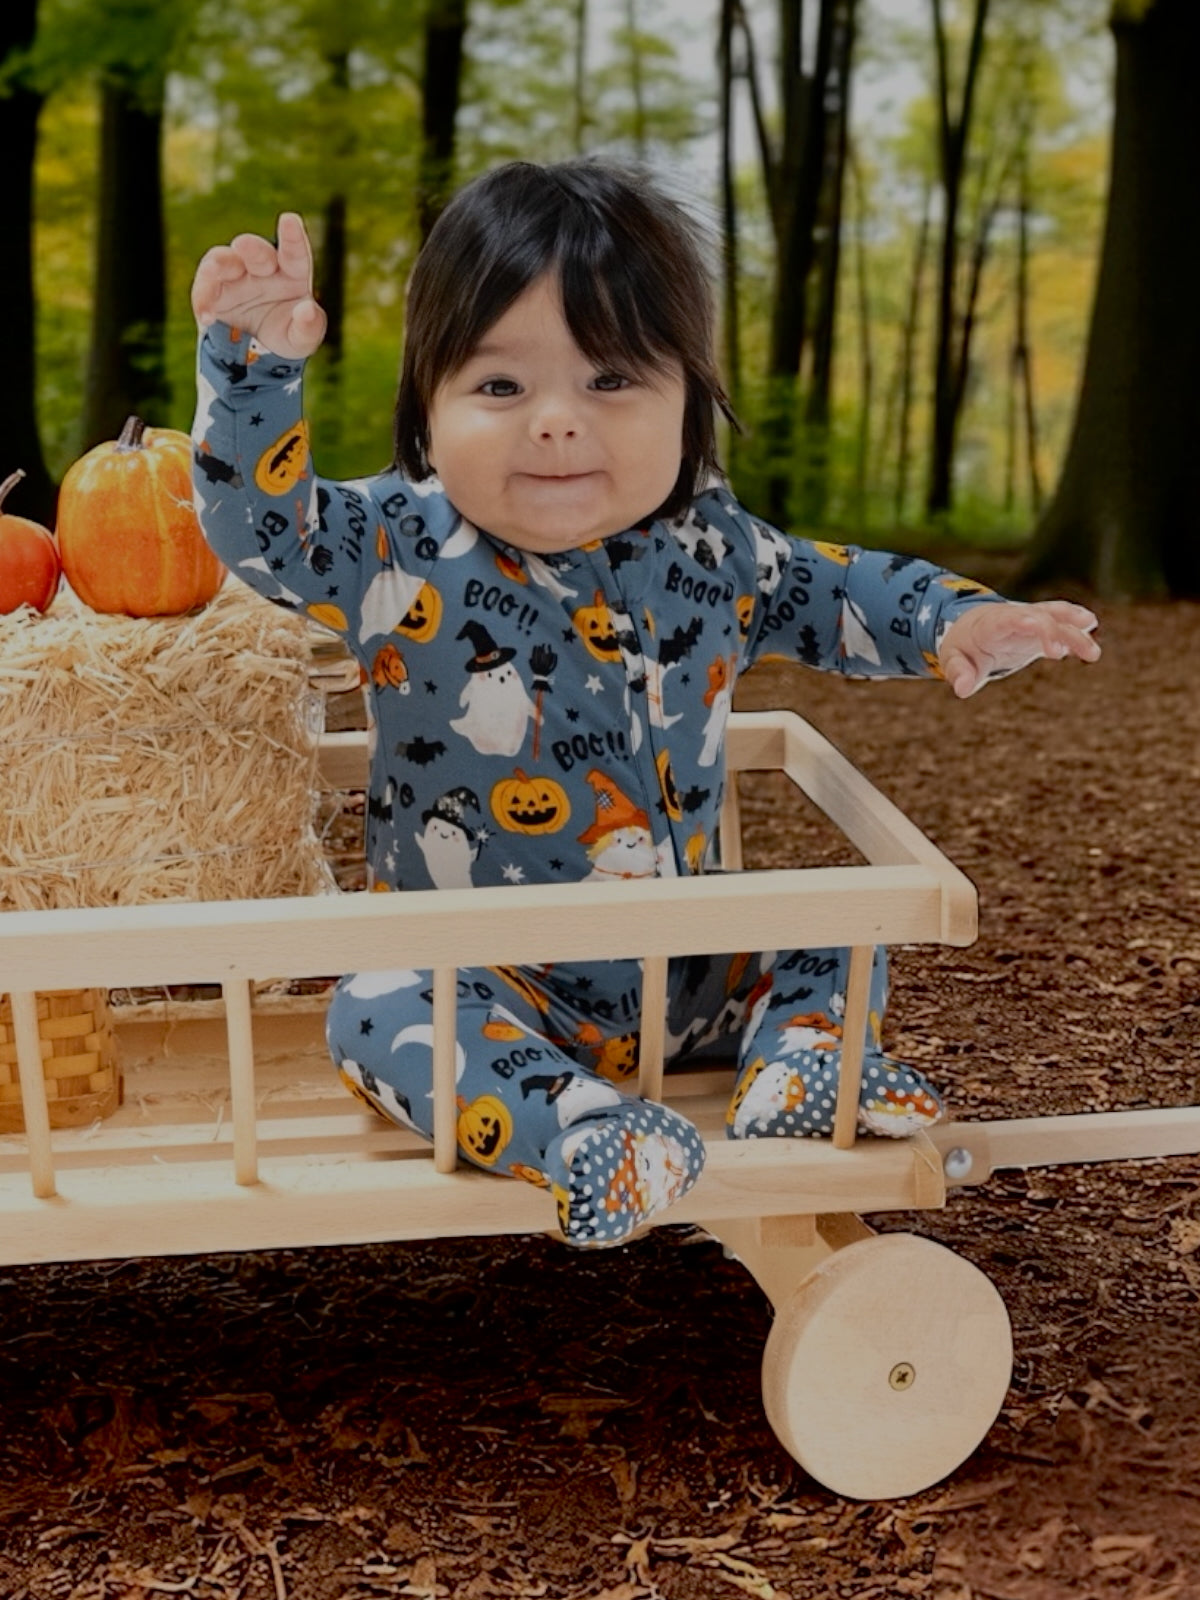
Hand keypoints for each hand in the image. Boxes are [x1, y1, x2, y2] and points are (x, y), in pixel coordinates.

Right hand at [191, 211, 326, 358]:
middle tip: (244, 245)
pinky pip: (203, 290)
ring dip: (217, 264)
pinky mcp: (212, 290)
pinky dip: (203, 301)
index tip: (289, 220)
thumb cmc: (287, 334)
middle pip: (256, 252)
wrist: (259, 352)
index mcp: (291, 272)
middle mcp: (262, 267)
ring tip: (212, 271)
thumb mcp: (303, 339)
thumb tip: (307, 311)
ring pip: (222, 260)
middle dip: (250, 247)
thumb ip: (310, 327)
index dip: (293, 236)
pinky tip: (207, 317)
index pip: (295, 253)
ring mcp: (235, 275)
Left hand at [938, 599, 1100, 697]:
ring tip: (1092, 653)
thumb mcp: (952, 659)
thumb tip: (961, 689)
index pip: (1007, 618)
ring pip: (1057, 617)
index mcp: (991, 624)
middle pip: (1038, 617)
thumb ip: (958, 672)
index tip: (1037, 625)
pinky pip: (1063, 625)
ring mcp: (1032, 619)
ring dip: (1075, 632)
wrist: (971, 627)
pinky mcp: (1043, 629)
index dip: (1022, 619)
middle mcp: (1015, 616)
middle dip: (1051, 631)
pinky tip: (1091, 642)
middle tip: (1060, 653)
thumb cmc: (963, 647)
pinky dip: (1077, 630)